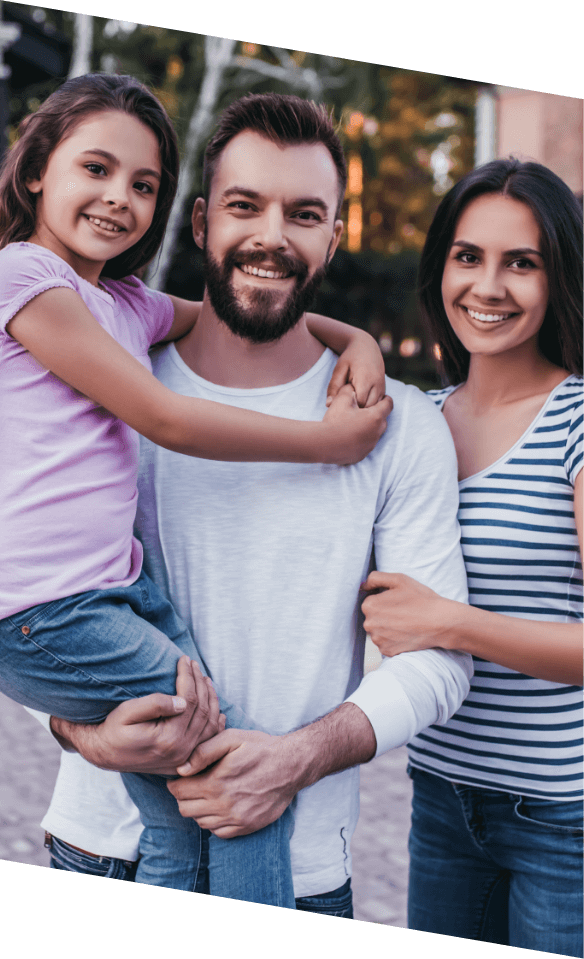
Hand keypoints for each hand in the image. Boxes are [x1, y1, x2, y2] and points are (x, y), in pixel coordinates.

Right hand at [50, 656, 225, 774]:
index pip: (190, 700)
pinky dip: (216, 724)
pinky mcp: (183, 761)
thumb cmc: (113, 729)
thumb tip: (183, 701)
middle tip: (194, 664)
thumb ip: (155, 705)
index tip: (184, 658)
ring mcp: (185, 758)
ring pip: (210, 725)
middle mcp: (181, 751)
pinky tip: (217, 710)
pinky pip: (208, 741)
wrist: (103, 753)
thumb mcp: (127, 712)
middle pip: (202, 710)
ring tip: (205, 680)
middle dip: (200, 683)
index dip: (189, 676)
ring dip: (211, 700)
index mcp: (169, 739)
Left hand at [167, 729, 298, 837]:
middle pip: (185, 809)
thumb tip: (181, 769)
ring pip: (200, 822)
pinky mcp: (247, 827)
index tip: (180, 777)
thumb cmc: (260, 748)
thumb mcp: (232, 738)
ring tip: (207, 794)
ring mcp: (236, 819)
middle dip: (183, 796)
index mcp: (216, 783)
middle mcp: (224, 806)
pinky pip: (218, 833)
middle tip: (191, 785)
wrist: (291, 765)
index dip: (175, 783)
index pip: (179, 792)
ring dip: (198, 809)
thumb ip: (203, 752)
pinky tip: (220, 806)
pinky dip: (214, 822)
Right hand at [323, 383, 392, 464]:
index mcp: (375, 417)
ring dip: (368, 428)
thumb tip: (353, 388)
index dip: (386, 399)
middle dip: (377, 415)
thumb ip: (350, 390)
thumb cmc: (335, 420)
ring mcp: (370, 446)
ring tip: (355, 424)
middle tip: (365, 411)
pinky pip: (365, 445)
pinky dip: (361, 440)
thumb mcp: (342, 399)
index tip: (383, 398)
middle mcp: (376, 433)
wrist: (323, 444)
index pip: (388, 405)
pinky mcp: (362, 455)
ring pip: (374, 434)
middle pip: (383, 420)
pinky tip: (350, 437)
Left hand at [326, 332, 385, 408]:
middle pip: (368, 408)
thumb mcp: (339, 369)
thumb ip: (333, 387)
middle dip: (357, 409)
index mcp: (365, 379)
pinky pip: (378, 404)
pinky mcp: (384, 389)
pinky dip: (369, 406)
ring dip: (364, 408)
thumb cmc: (350, 357)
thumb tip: (328, 405)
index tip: (341, 402)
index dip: (349, 405)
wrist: (366, 346)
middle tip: (346, 404)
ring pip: (375, 408)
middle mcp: (377, 384)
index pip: (359, 402)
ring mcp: (382, 387)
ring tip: (352, 402)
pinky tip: (359, 401)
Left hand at [361, 572, 456, 655]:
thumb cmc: (421, 599)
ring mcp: (378, 640)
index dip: (384, 599)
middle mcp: (369, 625)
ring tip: (406, 622)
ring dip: (388, 627)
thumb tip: (362, 585)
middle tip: (403, 611)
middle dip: (384, 614)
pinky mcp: (387, 651)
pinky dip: (394, 639)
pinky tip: (406, 633)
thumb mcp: (399, 579)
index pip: (370, 601)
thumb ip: (375, 578)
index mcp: (369, 606)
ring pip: (379, 631)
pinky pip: (386, 643)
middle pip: (373, 617)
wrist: (441, 622)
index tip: (398, 601)